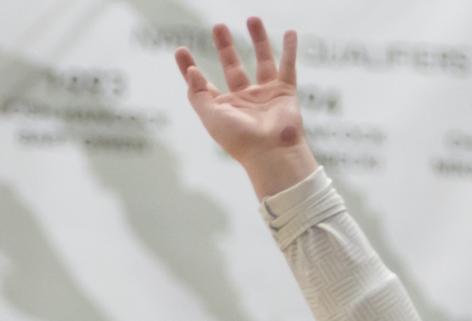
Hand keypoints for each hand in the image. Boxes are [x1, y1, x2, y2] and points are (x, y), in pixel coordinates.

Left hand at [174, 17, 317, 197]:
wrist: (272, 152)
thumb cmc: (239, 139)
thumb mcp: (211, 117)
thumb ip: (198, 94)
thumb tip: (191, 71)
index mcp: (223, 108)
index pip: (203, 84)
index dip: (189, 68)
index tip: (181, 49)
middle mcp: (244, 100)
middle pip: (233, 67)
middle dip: (225, 47)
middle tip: (218, 26)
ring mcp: (265, 95)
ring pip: (262, 61)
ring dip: (258, 40)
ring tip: (252, 18)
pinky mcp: (284, 93)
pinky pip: (288, 66)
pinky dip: (290, 50)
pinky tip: (290, 32)